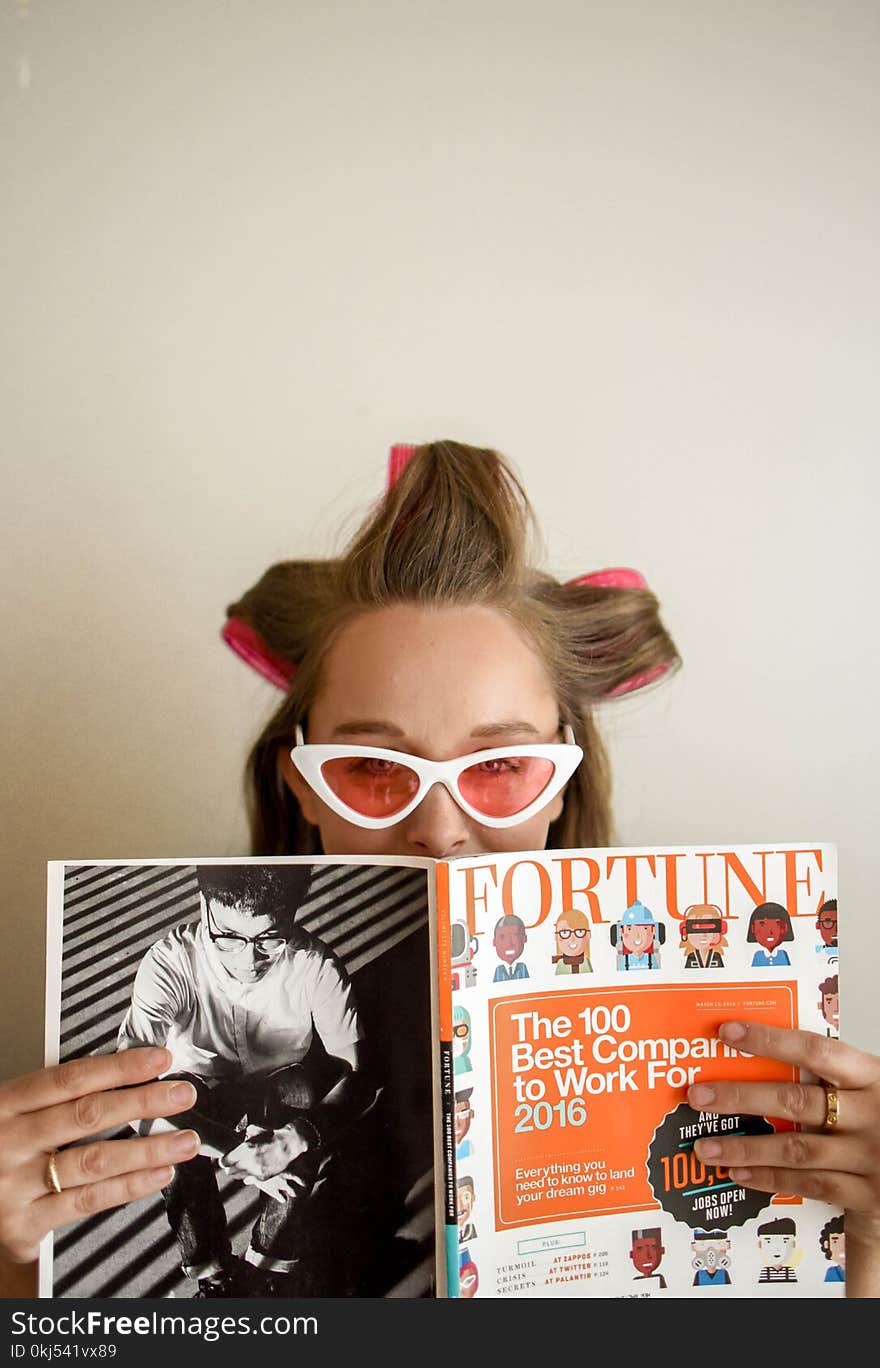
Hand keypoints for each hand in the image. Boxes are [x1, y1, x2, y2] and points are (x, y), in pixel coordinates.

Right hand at [0, 1048, 200, 1264]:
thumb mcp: (13, 1112)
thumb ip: (57, 1096)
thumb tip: (124, 1074)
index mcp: (6, 1104)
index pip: (70, 1078)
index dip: (120, 1067)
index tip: (159, 1060)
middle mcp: (9, 1141)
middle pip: (86, 1115)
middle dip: (143, 1102)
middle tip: (182, 1095)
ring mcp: (15, 1184)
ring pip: (93, 1161)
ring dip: (147, 1149)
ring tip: (184, 1140)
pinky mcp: (23, 1224)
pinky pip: (86, 1202)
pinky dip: (128, 1187)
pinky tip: (157, 1175)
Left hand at [219, 1119, 314, 1189]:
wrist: (288, 1145)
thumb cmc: (272, 1135)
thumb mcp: (256, 1129)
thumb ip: (244, 1133)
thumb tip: (237, 1135)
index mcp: (245, 1148)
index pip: (225, 1161)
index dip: (223, 1160)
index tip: (224, 1159)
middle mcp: (248, 1161)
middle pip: (229, 1171)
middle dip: (229, 1167)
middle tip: (231, 1164)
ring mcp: (255, 1171)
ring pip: (238, 1177)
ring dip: (237, 1172)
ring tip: (240, 1166)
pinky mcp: (262, 1177)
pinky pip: (248, 1180)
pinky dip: (247, 1176)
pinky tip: (250, 1170)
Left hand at [688, 1020, 879, 1293]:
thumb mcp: (871, 1086)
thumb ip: (833, 1074)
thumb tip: (764, 1046)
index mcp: (872, 1077)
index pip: (816, 1050)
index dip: (770, 1039)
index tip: (726, 1032)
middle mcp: (872, 1114)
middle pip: (795, 1101)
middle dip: (741, 1098)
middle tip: (698, 1095)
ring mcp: (870, 1157)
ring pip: (796, 1149)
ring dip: (745, 1147)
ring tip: (705, 1146)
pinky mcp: (868, 1195)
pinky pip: (810, 1185)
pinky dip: (770, 1179)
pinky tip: (739, 1174)